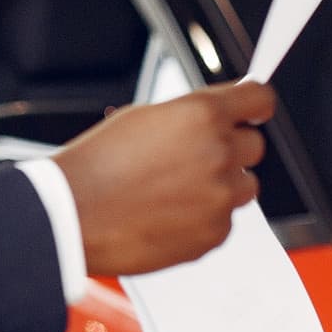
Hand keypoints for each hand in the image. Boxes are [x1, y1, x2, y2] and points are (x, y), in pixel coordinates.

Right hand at [53, 81, 274, 277]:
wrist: (72, 216)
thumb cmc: (95, 168)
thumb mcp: (139, 119)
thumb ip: (188, 116)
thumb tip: (215, 118)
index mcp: (201, 116)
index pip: (259, 99)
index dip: (254, 105)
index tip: (252, 111)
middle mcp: (219, 153)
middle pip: (254, 145)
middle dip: (230, 148)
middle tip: (193, 159)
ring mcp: (220, 196)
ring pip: (243, 186)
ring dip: (220, 185)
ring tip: (175, 191)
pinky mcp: (215, 233)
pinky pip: (224, 220)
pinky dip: (203, 217)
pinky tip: (167, 213)